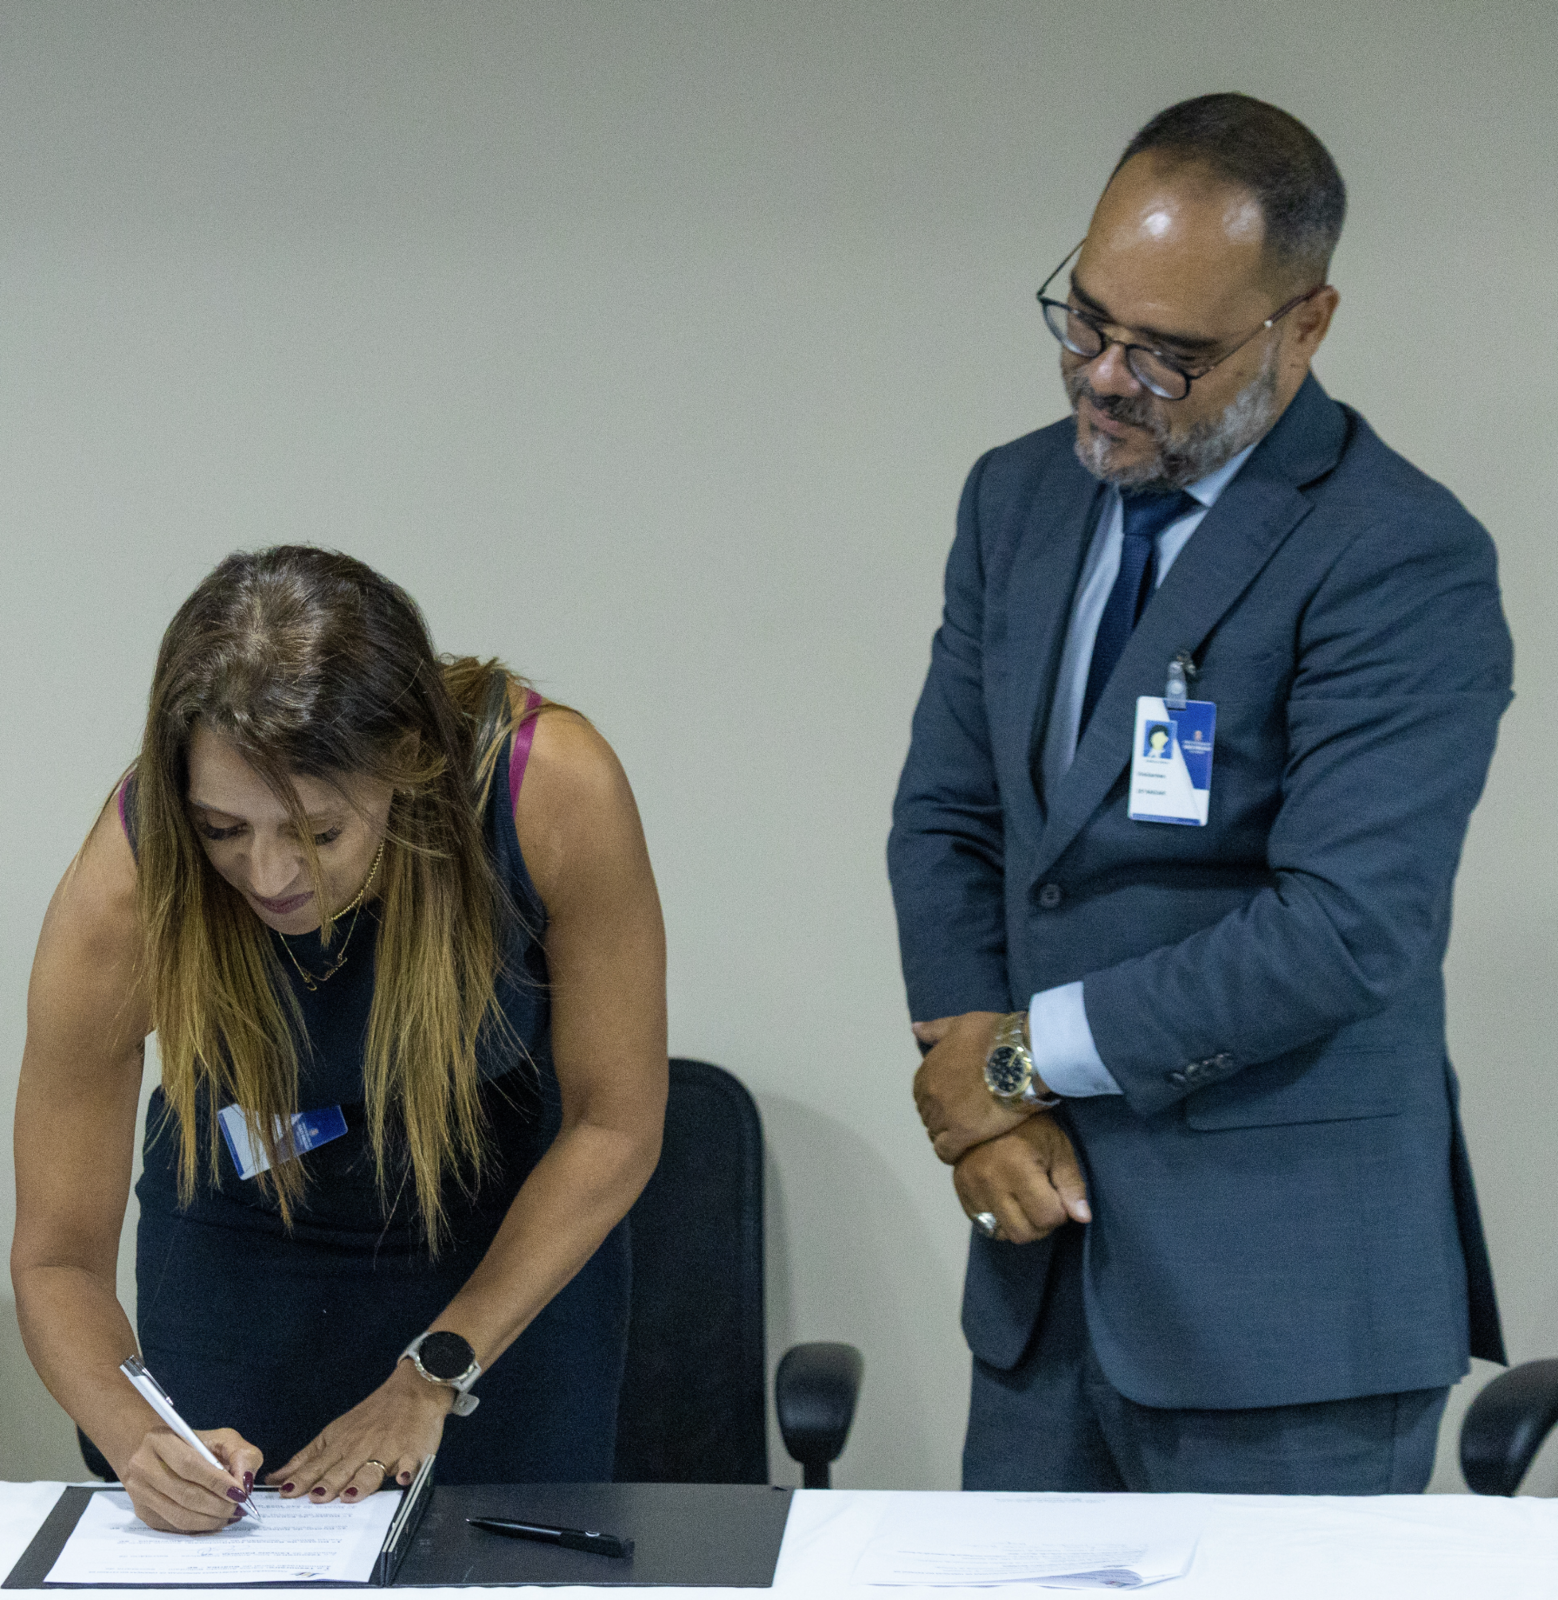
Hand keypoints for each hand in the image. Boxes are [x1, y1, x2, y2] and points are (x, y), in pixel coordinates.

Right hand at [121, 1425, 261, 1532]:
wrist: (156, 1453)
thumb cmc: (194, 1444)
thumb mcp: (221, 1438)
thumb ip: (240, 1455)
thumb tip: (244, 1485)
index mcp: (161, 1440)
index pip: (189, 1465)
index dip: (216, 1482)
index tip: (239, 1493)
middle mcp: (144, 1467)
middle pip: (184, 1494)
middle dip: (217, 1505)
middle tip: (238, 1508)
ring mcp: (139, 1492)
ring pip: (178, 1515)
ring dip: (209, 1520)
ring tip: (230, 1516)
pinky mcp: (143, 1512)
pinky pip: (173, 1526)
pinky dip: (197, 1527)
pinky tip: (214, 1521)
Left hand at [266, 1359, 451, 1503]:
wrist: (414, 1389)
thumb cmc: (372, 1415)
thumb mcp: (335, 1432)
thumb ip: (307, 1458)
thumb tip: (275, 1478)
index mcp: (341, 1444)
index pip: (317, 1465)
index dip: (302, 1480)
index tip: (287, 1494)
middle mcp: (361, 1448)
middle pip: (342, 1470)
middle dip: (329, 1484)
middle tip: (316, 1498)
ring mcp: (387, 1450)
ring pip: (371, 1469)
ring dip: (361, 1482)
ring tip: (351, 1495)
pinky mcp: (412, 1451)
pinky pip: (409, 1463)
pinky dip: (406, 1471)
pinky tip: (402, 1479)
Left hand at [912, 1011, 1030, 1163]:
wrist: (1021, 1054)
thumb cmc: (993, 1035)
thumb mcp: (960, 1024)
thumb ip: (935, 1030)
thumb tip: (914, 1029)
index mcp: (927, 1071)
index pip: (923, 1094)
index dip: (940, 1098)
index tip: (957, 1099)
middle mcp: (930, 1095)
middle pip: (929, 1114)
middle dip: (944, 1116)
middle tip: (968, 1116)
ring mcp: (944, 1115)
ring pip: (936, 1134)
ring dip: (950, 1134)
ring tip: (972, 1131)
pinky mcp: (962, 1134)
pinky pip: (946, 1152)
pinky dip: (953, 1152)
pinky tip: (967, 1148)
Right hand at [953, 1115, 1090, 1243]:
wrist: (988, 1104)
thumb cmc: (1029, 1125)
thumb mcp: (1058, 1147)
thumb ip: (1072, 1184)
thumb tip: (1082, 1218)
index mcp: (1018, 1168)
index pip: (1047, 1217)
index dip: (1060, 1211)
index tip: (1058, 1193)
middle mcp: (991, 1182)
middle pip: (1024, 1233)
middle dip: (1041, 1224)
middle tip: (1043, 1201)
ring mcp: (971, 1189)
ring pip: (1003, 1234)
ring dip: (1020, 1225)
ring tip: (1025, 1203)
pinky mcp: (961, 1192)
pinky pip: (984, 1226)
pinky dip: (1000, 1221)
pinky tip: (1007, 1201)